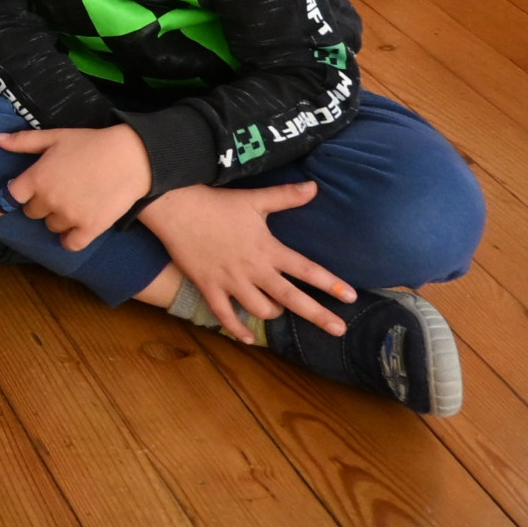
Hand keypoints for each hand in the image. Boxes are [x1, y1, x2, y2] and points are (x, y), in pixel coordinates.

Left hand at [0, 123, 152, 251]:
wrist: (131, 158)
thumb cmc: (90, 144)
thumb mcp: (54, 137)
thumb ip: (24, 141)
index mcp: (36, 178)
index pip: (7, 198)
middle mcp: (48, 200)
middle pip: (32, 212)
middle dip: (39, 203)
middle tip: (57, 188)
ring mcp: (69, 216)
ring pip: (51, 226)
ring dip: (56, 218)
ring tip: (73, 201)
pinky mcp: (89, 228)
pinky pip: (70, 244)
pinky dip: (70, 238)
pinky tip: (76, 229)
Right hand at [139, 180, 354, 339]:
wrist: (175, 208)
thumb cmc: (216, 203)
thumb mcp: (254, 199)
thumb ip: (285, 197)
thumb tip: (315, 187)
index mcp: (267, 249)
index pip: (306, 270)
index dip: (330, 283)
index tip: (351, 297)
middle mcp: (253, 270)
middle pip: (291, 298)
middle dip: (318, 315)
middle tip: (339, 330)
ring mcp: (230, 281)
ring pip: (260, 309)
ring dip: (273, 312)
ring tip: (277, 310)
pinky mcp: (209, 287)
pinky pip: (224, 315)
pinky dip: (237, 329)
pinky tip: (247, 338)